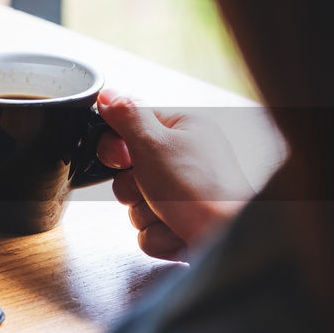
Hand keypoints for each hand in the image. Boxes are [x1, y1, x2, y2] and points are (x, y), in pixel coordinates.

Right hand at [96, 90, 253, 260]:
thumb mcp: (154, 142)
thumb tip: (108, 95)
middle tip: (150, 187)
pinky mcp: (181, 223)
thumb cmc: (199, 190)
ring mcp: (183, 194)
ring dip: (145, 214)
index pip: (131, 129)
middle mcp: (185, 160)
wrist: (224, 237)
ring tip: (169, 213)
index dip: (118, 147)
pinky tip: (176, 230)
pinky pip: (148, 229)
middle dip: (132, 188)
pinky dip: (158, 234)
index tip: (123, 159)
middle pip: (128, 172)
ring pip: (136, 203)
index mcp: (184, 131)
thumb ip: (127, 116)